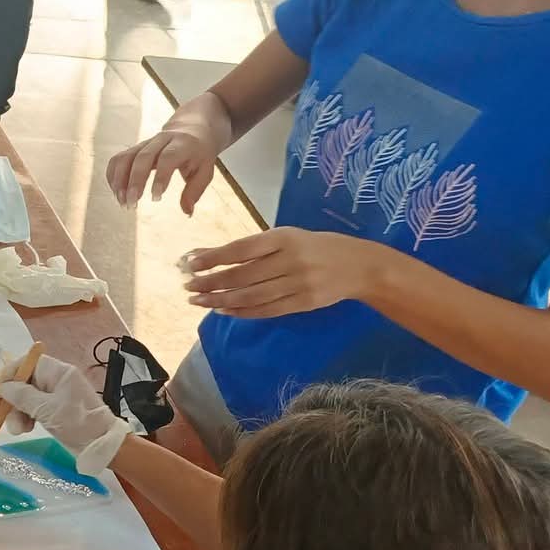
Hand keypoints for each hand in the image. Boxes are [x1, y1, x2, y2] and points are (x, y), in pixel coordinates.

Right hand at [0, 356, 129, 474]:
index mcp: (58, 372)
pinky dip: (27, 418)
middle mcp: (56, 380)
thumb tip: (3, 387)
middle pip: (25, 382)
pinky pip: (34, 409)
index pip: (27, 363)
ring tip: (17, 429)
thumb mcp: (46, 409)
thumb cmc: (77, 423)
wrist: (102, 446)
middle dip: (11, 398)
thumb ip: (22, 395)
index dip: (9, 374)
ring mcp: (56, 396)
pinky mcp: (56, 411)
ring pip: (27, 398)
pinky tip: (25, 429)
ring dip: (17, 412)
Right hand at [106, 99, 227, 210]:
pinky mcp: (134, 148)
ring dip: (120, 181)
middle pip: (142, 157)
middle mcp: (161, 140)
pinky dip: (113, 176)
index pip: (168, 158)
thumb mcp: (206, 170)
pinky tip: (117, 193)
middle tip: (132, 204)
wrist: (191, 129)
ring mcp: (145, 143)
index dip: (160, 177)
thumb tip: (187, 212)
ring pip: (126, 157)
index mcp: (182, 144)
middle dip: (135, 182)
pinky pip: (118, 159)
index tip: (156, 198)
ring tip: (122, 202)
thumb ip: (195, 191)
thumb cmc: (199, 154)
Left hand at [183, 227, 376, 317]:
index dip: (213, 258)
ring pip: (251, 296)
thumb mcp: (286, 237)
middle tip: (188, 287)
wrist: (360, 265)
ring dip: (221, 300)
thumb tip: (206, 254)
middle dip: (211, 283)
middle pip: (243, 276)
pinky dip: (242, 311)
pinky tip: (223, 310)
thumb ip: (249, 247)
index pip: (241, 249)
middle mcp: (290, 260)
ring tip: (199, 301)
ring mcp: (299, 284)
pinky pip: (266, 310)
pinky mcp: (304, 303)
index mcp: (284, 238)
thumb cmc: (315, 247)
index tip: (190, 264)